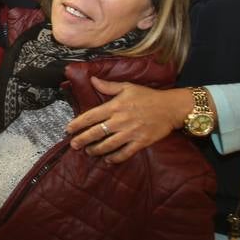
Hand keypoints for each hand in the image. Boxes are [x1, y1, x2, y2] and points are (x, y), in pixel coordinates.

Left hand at [66, 80, 190, 162]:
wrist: (170, 107)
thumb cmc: (148, 96)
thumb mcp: (128, 87)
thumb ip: (108, 86)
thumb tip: (92, 79)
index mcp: (115, 106)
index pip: (91, 116)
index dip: (77, 123)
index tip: (68, 129)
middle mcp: (121, 120)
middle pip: (96, 132)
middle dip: (82, 140)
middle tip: (74, 145)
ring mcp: (130, 133)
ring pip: (108, 145)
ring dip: (96, 150)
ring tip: (88, 152)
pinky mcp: (140, 142)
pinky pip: (124, 153)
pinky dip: (114, 158)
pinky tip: (108, 159)